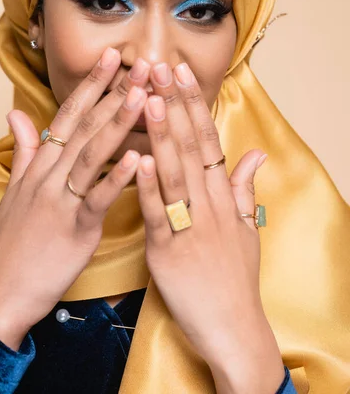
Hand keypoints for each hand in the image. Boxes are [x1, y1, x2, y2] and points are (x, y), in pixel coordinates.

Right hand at [0, 50, 149, 349]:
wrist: (6, 288)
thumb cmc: (16, 238)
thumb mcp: (16, 189)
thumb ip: (25, 149)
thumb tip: (16, 113)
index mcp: (41, 164)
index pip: (68, 115)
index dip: (91, 85)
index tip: (112, 57)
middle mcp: (49, 175)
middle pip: (85, 127)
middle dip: (114, 93)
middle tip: (142, 66)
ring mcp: (61, 200)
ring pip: (91, 154)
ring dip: (118, 123)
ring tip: (144, 97)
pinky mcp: (75, 229)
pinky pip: (97, 199)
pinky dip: (117, 178)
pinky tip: (138, 157)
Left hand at [135, 62, 284, 392]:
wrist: (232, 325)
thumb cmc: (235, 276)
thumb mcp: (246, 228)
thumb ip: (244, 187)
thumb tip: (254, 153)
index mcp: (223, 196)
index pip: (208, 139)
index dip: (195, 105)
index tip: (183, 73)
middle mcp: (208, 204)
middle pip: (190, 147)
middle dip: (174, 105)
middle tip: (160, 68)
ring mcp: (189, 225)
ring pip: (174, 172)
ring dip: (161, 134)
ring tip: (149, 98)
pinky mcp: (168, 250)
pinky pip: (158, 213)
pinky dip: (148, 186)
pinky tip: (138, 159)